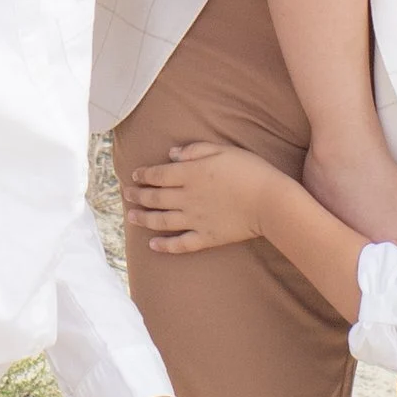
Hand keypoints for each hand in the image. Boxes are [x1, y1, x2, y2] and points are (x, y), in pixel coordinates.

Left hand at [124, 138, 277, 255]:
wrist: (270, 201)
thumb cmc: (250, 171)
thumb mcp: (223, 150)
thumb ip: (195, 150)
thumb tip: (171, 154)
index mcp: (190, 175)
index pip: (158, 175)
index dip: (143, 175)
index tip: (134, 175)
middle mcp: (187, 198)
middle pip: (155, 197)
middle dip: (137, 195)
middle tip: (126, 194)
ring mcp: (195, 220)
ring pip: (161, 220)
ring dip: (143, 219)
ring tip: (131, 217)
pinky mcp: (205, 238)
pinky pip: (180, 244)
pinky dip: (164, 246)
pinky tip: (153, 245)